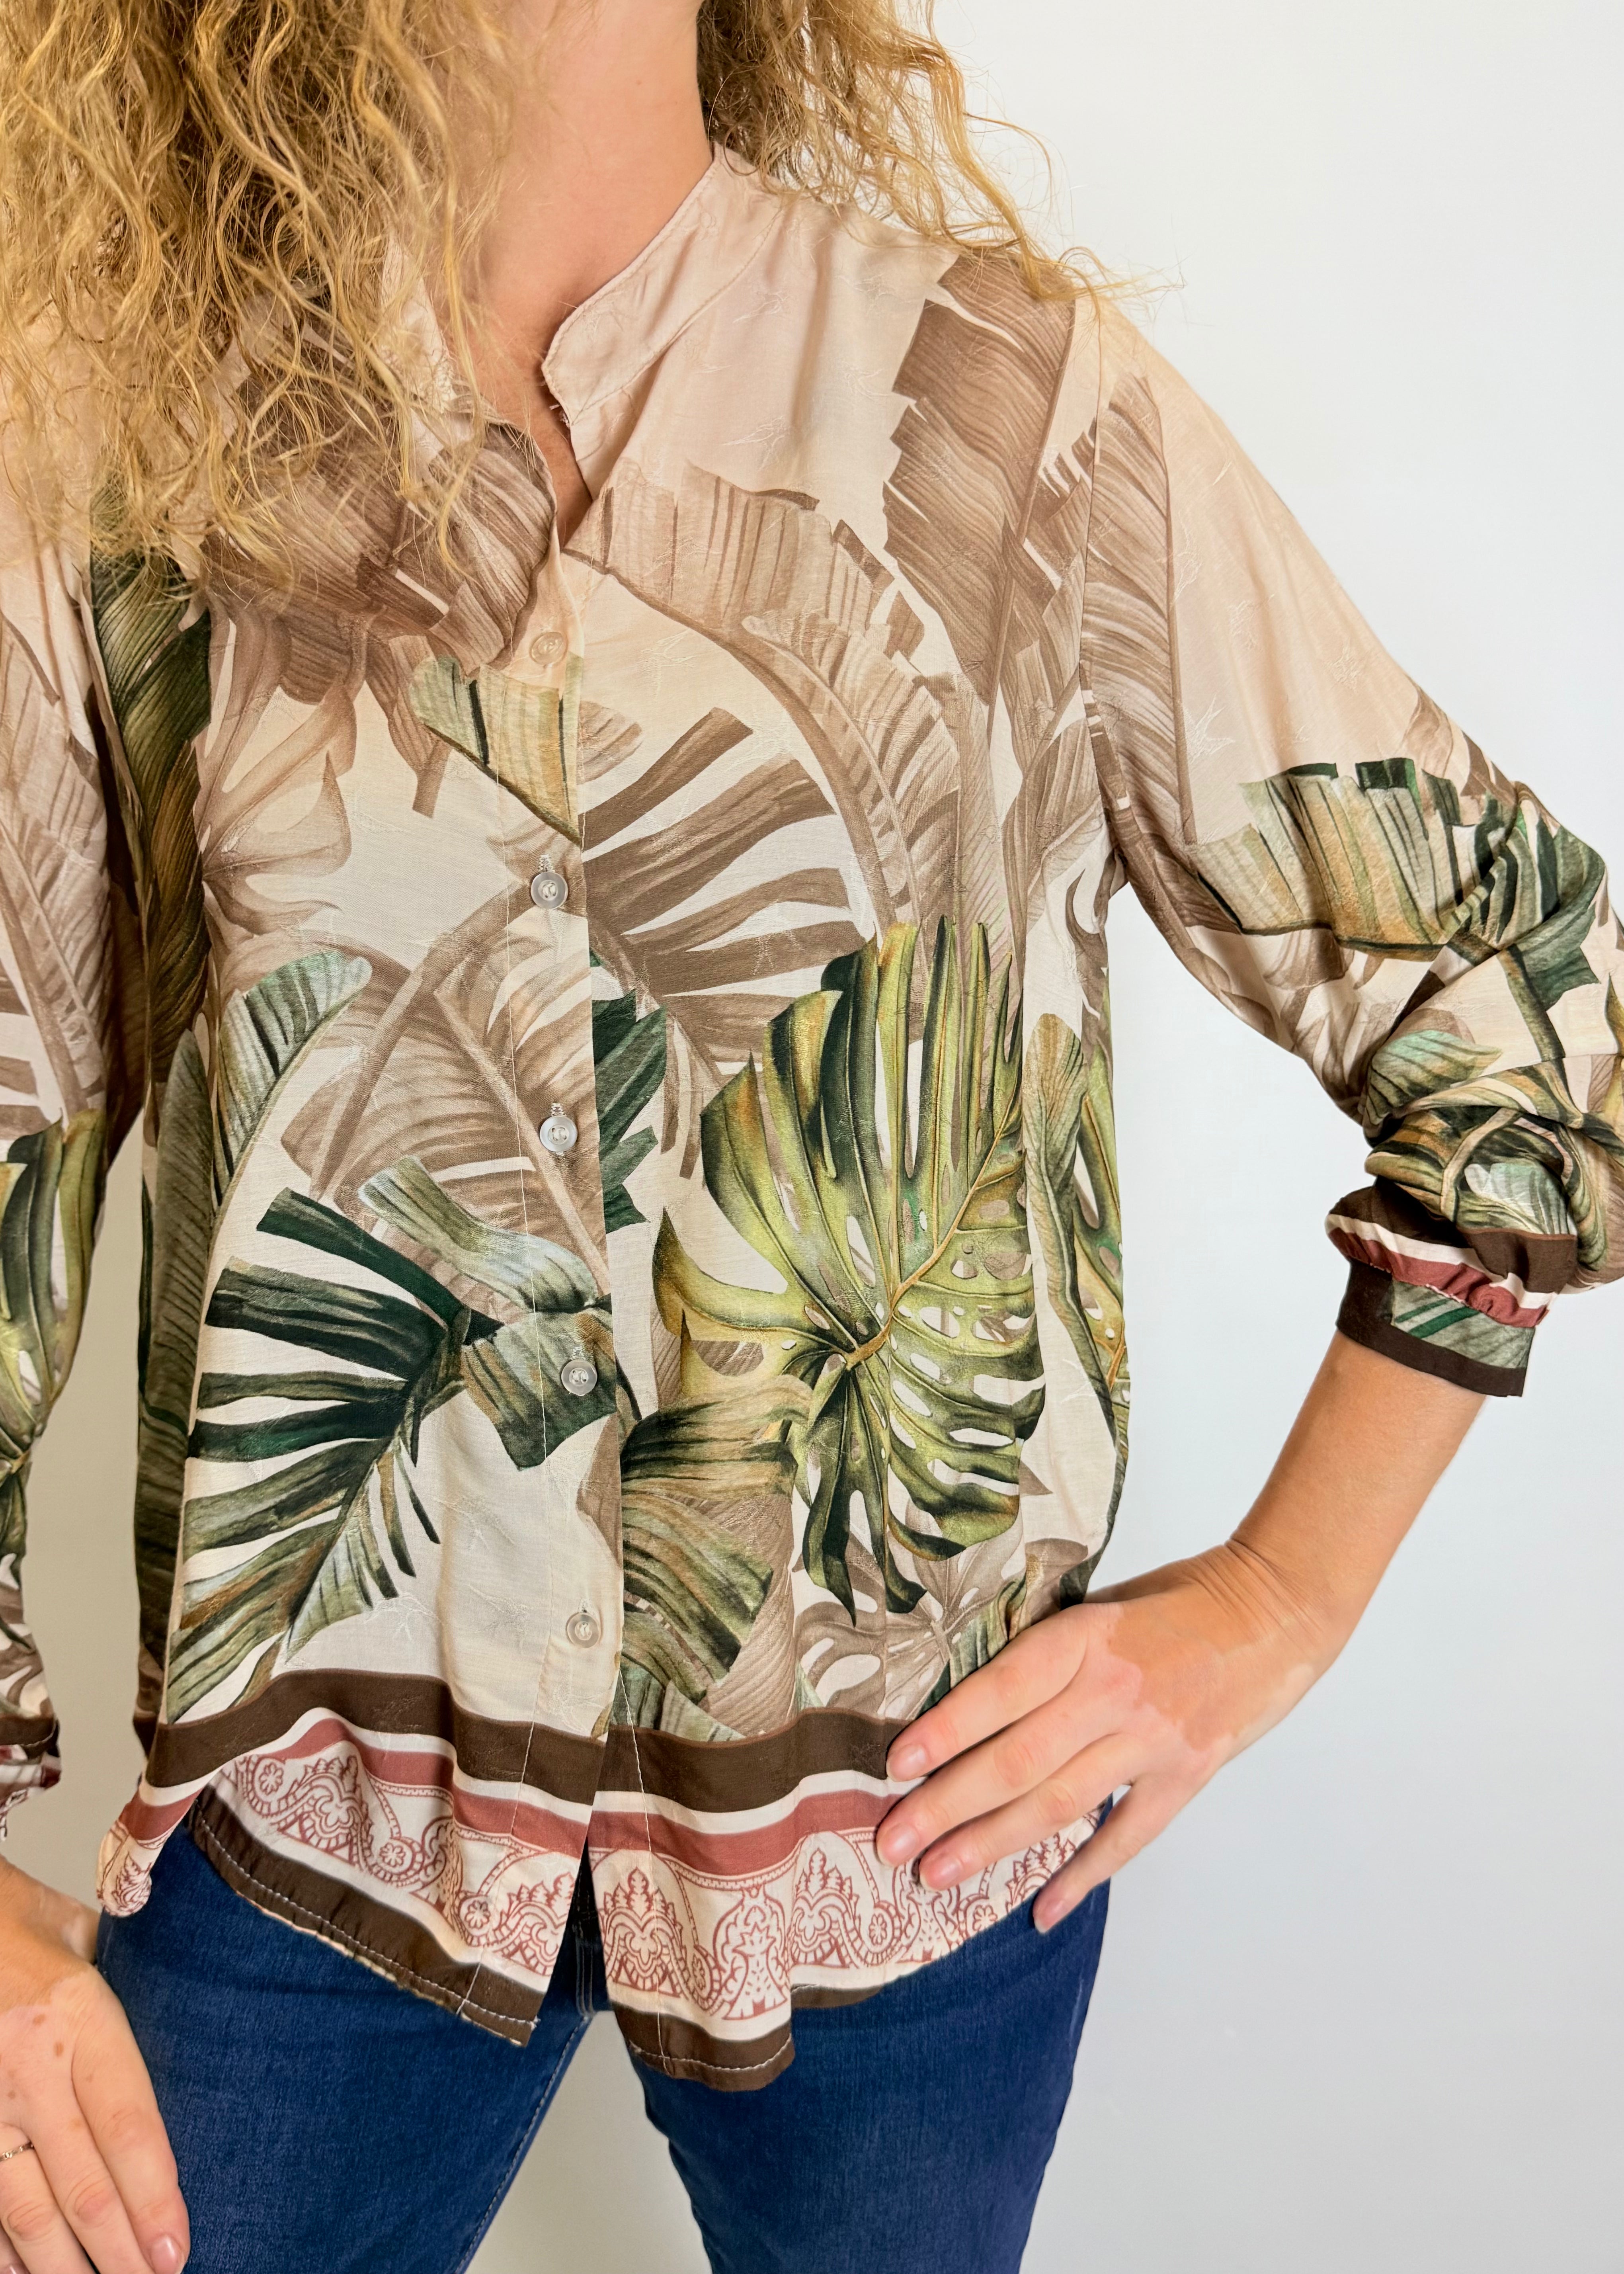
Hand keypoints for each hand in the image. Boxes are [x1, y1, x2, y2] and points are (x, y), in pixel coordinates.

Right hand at [0, 1856, 186, 2273]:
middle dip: (120, 2249)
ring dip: (65, 2266)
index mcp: (77, 2013)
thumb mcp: (90, 1946)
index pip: (127, 2122)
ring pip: (24, 2208)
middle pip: (80, 2180)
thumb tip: (185, 2054)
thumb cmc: (27, 1925)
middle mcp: (28, 2064)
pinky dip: (4, 2252)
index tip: (179, 2245)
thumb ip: (131, 2003)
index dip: (153, 2193)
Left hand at [877, 1540, 1336, 1929]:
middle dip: (948, 1807)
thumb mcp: (1101, 1605)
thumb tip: (969, 1698)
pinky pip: (1128, 1836)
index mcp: (1085, 1637)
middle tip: (893, 1843)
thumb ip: (1046, 1651)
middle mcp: (1114, 1692)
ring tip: (938, 1875)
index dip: (947, 1731)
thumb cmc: (1177, 1598)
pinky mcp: (1188, 1774)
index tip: (896, 1765)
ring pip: (1061, 1804)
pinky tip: (1041, 1909)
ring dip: (994, 1844)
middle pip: (1018, 1761)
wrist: (1273, 1610)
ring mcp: (1154, 1739)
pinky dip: (1083, 1876)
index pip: (1001, 1691)